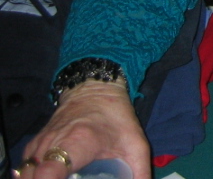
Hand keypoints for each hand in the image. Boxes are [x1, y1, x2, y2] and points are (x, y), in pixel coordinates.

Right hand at [16, 80, 150, 178]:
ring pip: (26, 175)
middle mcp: (51, 144)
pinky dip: (34, 177)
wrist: (94, 89)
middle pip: (34, 178)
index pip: (50, 171)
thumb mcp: (135, 144)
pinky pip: (26, 171)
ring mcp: (38, 146)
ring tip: (69, 177)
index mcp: (78, 142)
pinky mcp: (32, 149)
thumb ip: (140, 172)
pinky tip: (56, 176)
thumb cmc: (115, 117)